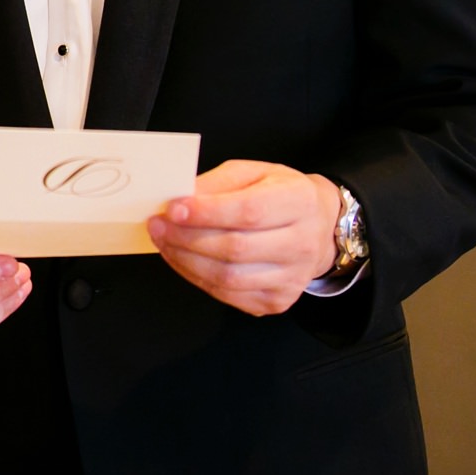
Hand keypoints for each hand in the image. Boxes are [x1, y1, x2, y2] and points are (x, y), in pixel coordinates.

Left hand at [147, 160, 340, 315]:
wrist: (318, 227)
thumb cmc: (279, 195)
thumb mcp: (253, 173)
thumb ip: (217, 183)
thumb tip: (180, 198)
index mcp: (300, 202)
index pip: (248, 212)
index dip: (206, 213)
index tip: (172, 209)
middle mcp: (303, 244)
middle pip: (234, 249)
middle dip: (186, 238)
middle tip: (157, 225)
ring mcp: (292, 278)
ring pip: (227, 277)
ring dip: (185, 260)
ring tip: (164, 242)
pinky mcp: (277, 301)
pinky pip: (227, 295)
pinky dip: (196, 277)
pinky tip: (182, 259)